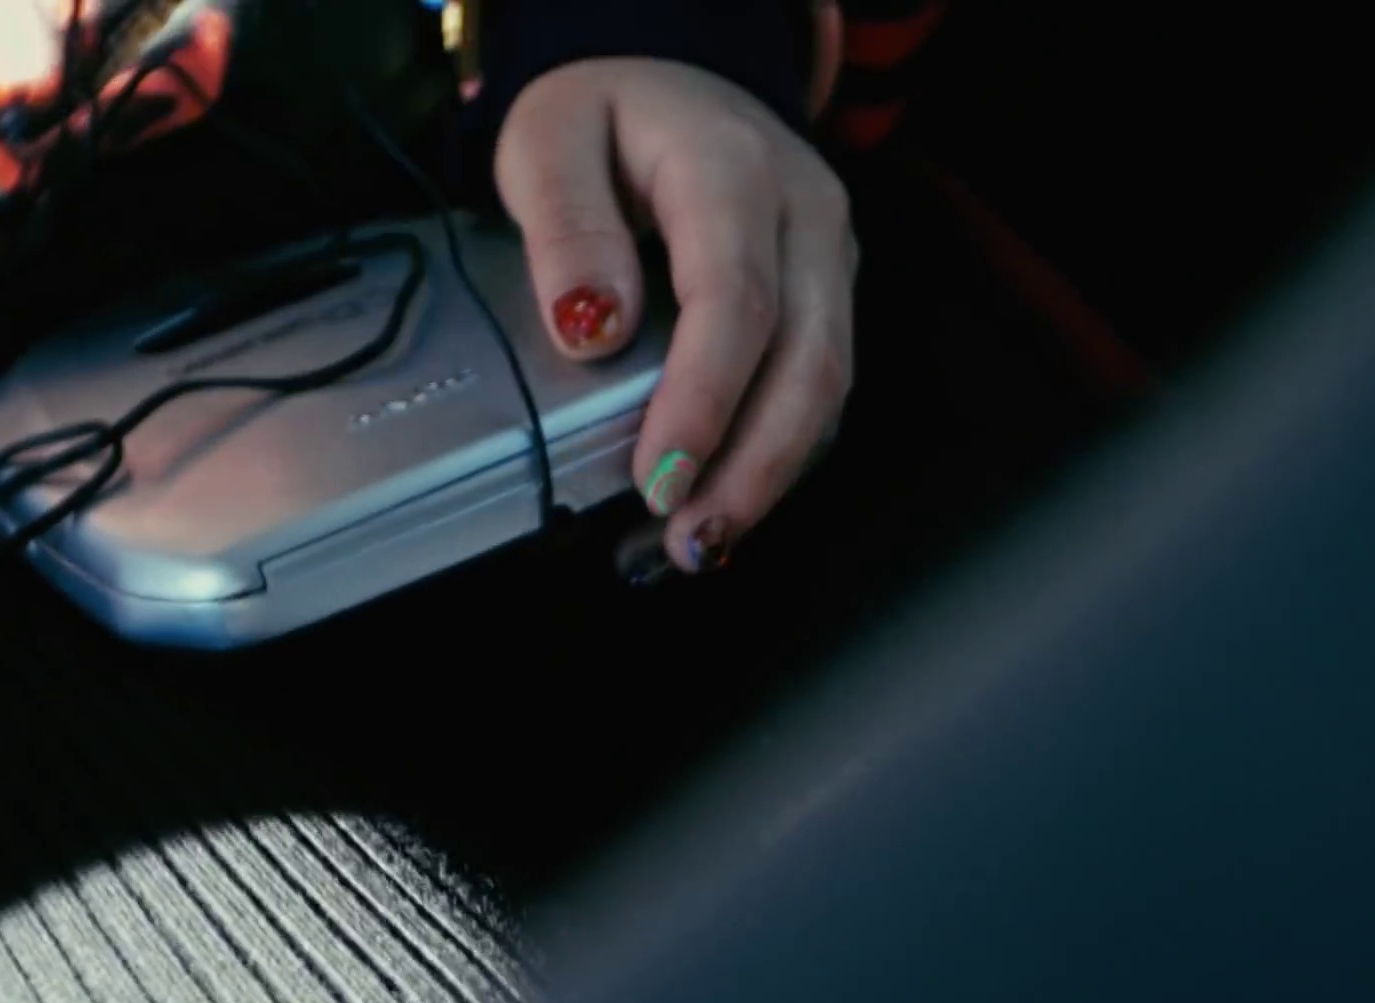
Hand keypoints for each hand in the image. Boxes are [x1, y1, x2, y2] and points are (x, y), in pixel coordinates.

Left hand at [495, 57, 856, 572]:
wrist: (667, 85)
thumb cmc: (601, 119)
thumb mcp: (546, 142)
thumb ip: (565, 226)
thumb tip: (590, 328)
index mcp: (734, 168)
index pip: (736, 300)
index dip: (703, 400)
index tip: (656, 477)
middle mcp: (806, 215)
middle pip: (808, 360)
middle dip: (751, 466)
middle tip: (687, 539)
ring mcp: (828, 261)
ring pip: (827, 388)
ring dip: (769, 478)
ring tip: (697, 545)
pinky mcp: (827, 299)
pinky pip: (815, 391)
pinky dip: (772, 459)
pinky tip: (719, 505)